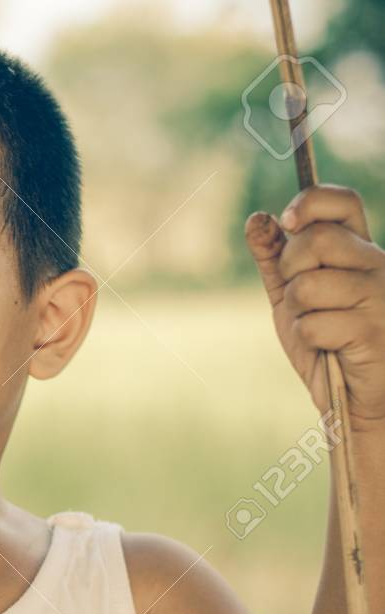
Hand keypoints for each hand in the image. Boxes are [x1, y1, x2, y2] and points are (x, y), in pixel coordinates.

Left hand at [244, 184, 384, 431]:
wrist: (355, 396)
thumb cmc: (326, 342)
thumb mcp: (293, 296)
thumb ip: (275, 259)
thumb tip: (257, 218)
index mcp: (361, 250)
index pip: (343, 202)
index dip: (311, 201)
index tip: (287, 220)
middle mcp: (378, 265)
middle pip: (318, 240)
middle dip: (291, 268)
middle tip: (301, 296)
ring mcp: (381, 296)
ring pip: (309, 285)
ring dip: (298, 311)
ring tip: (320, 327)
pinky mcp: (373, 330)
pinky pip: (313, 323)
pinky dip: (309, 339)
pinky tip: (331, 348)